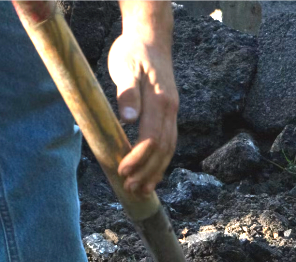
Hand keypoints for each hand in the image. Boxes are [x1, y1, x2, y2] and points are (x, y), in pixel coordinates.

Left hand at [109, 1, 177, 196]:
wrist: (151, 37)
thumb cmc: (133, 51)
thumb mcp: (124, 66)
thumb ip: (127, 92)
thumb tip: (129, 118)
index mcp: (160, 101)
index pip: (152, 139)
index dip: (138, 158)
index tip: (123, 171)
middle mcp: (171, 109)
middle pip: (163, 149)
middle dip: (148, 172)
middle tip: (131, 189)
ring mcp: (172, 112)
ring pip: (169, 149)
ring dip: (156, 171)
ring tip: (142, 189)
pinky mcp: (168, 112)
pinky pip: (168, 142)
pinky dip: (161, 161)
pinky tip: (152, 173)